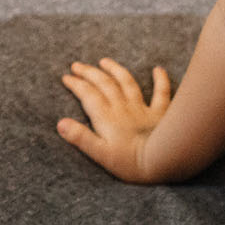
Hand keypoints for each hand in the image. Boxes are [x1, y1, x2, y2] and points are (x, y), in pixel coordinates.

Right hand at [56, 58, 171, 180]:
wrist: (163, 162)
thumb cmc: (131, 163)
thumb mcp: (101, 154)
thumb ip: (81, 137)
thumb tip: (61, 123)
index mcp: (107, 118)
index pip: (88, 95)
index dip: (76, 85)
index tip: (66, 77)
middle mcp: (123, 108)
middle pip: (104, 84)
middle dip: (89, 73)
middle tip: (77, 65)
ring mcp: (142, 109)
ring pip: (127, 83)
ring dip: (115, 70)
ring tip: (105, 61)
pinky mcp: (160, 114)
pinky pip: (162, 93)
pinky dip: (160, 80)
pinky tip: (158, 69)